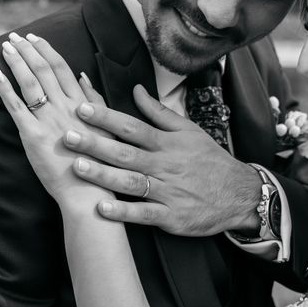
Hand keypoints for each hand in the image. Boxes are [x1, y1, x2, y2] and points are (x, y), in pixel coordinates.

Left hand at [0, 32, 112, 211]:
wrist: (88, 189)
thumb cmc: (99, 159)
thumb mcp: (105, 124)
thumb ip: (94, 99)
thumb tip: (82, 74)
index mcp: (81, 103)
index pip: (61, 67)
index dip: (46, 50)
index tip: (35, 38)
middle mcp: (64, 107)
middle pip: (42, 69)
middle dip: (27, 50)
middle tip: (15, 37)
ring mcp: (47, 120)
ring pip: (29, 82)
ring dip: (16, 62)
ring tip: (6, 48)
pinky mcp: (32, 135)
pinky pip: (16, 107)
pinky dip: (5, 89)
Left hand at [63, 85, 261, 235]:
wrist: (239, 194)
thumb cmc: (209, 159)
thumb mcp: (188, 130)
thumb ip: (159, 112)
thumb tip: (136, 89)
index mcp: (166, 143)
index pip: (131, 126)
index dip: (106, 117)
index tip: (81, 108)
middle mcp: (164, 165)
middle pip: (125, 152)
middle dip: (95, 144)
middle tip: (67, 135)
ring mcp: (167, 192)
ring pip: (130, 182)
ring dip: (102, 175)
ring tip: (76, 167)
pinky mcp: (171, 216)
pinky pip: (144, 214)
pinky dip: (124, 212)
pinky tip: (101, 208)